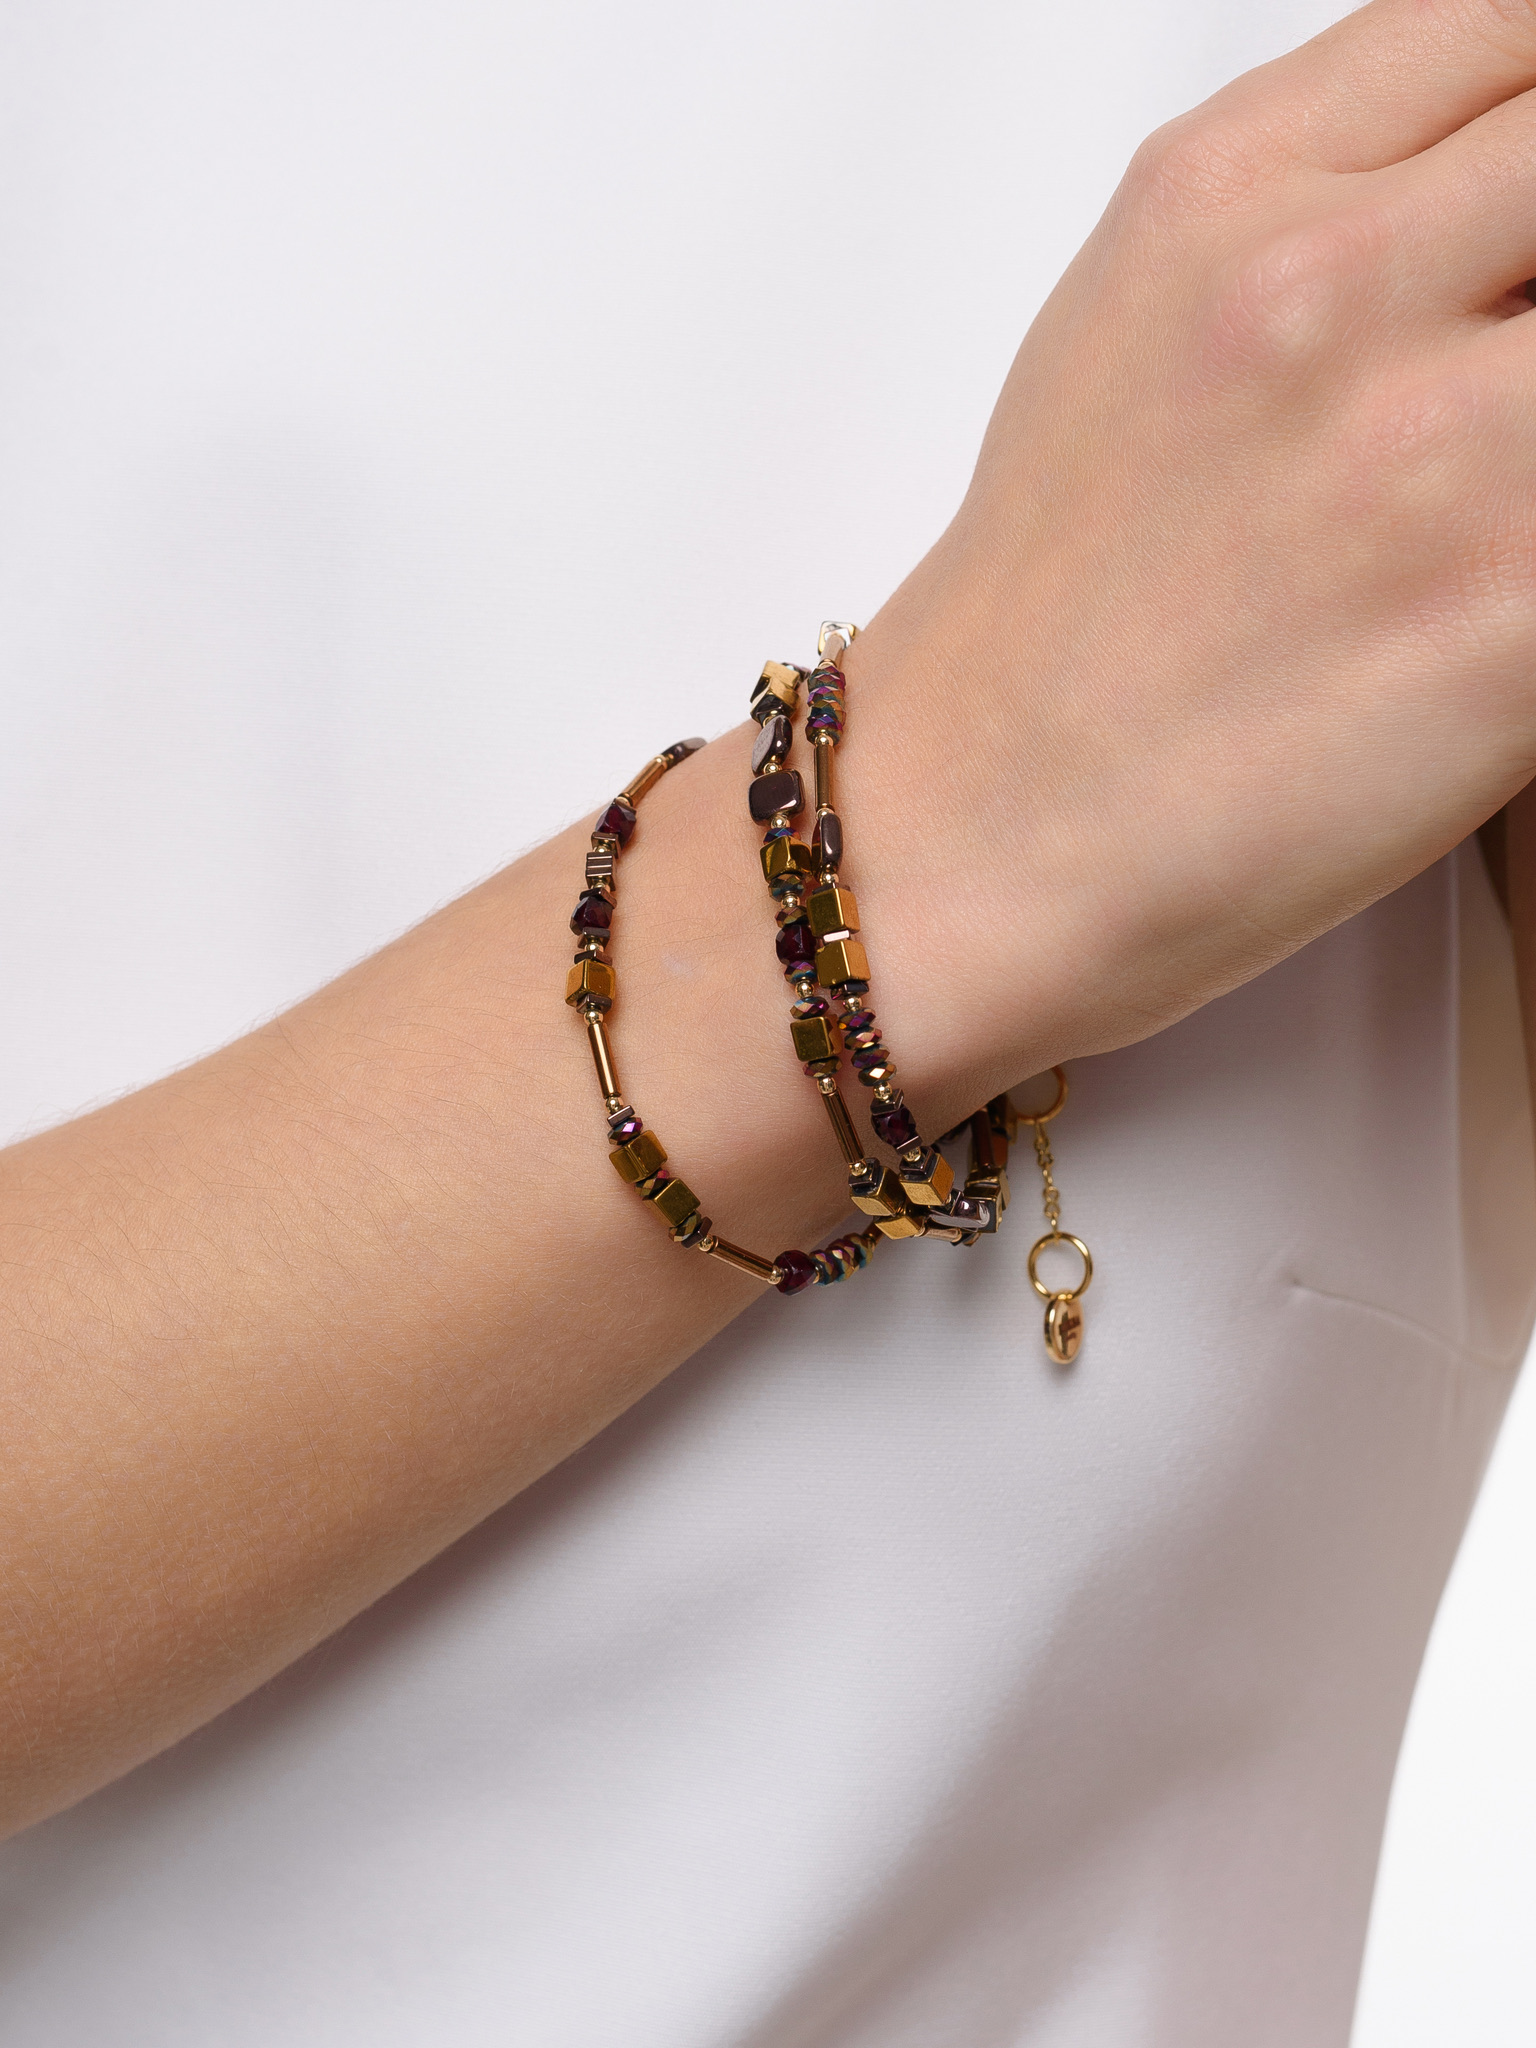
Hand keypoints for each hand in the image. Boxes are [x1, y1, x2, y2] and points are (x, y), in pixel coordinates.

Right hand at [838, 0, 1535, 1103]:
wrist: (965, 846)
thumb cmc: (1039, 630)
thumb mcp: (1135, 329)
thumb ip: (1323, 211)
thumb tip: (1484, 194)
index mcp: (1228, 196)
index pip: (1510, 27)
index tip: (1523, 236)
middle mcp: (1326, 289)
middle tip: (1509, 370)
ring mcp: (1433, 449)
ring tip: (1493, 484)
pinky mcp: (1517, 616)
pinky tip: (1498, 592)